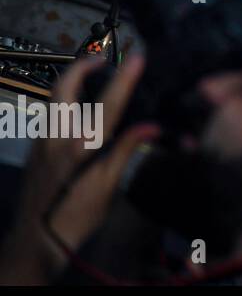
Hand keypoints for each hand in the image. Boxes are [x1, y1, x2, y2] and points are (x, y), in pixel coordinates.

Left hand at [0, 54, 157, 284]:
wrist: (35, 239)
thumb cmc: (77, 216)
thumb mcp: (107, 187)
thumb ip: (124, 152)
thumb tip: (152, 127)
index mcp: (82, 146)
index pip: (107, 103)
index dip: (124, 78)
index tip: (138, 56)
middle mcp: (58, 136)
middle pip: (64, 87)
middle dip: (81, 66)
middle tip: (101, 58)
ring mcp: (42, 140)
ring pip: (53, 99)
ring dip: (72, 82)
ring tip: (92, 78)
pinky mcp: (35, 148)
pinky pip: (50, 115)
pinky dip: (65, 102)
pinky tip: (79, 112)